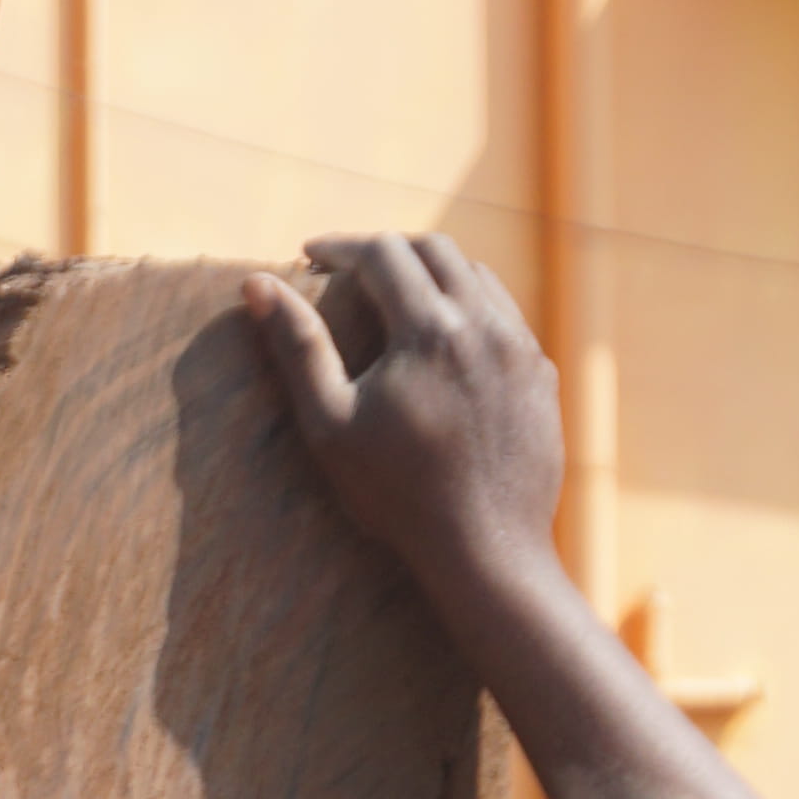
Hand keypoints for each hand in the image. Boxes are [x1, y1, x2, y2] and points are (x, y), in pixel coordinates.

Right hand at [241, 232, 564, 599]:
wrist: (488, 551)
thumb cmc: (400, 496)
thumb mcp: (332, 425)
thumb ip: (298, 348)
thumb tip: (257, 284)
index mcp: (430, 328)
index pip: (381, 252)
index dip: (339, 247)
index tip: (309, 256)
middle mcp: (484, 323)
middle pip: (434, 249)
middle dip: (387, 249)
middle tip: (351, 268)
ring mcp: (520, 347)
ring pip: (476, 276)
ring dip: (433, 272)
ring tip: (398, 296)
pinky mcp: (541, 375)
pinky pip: (505, 316)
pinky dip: (470, 308)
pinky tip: (446, 340)